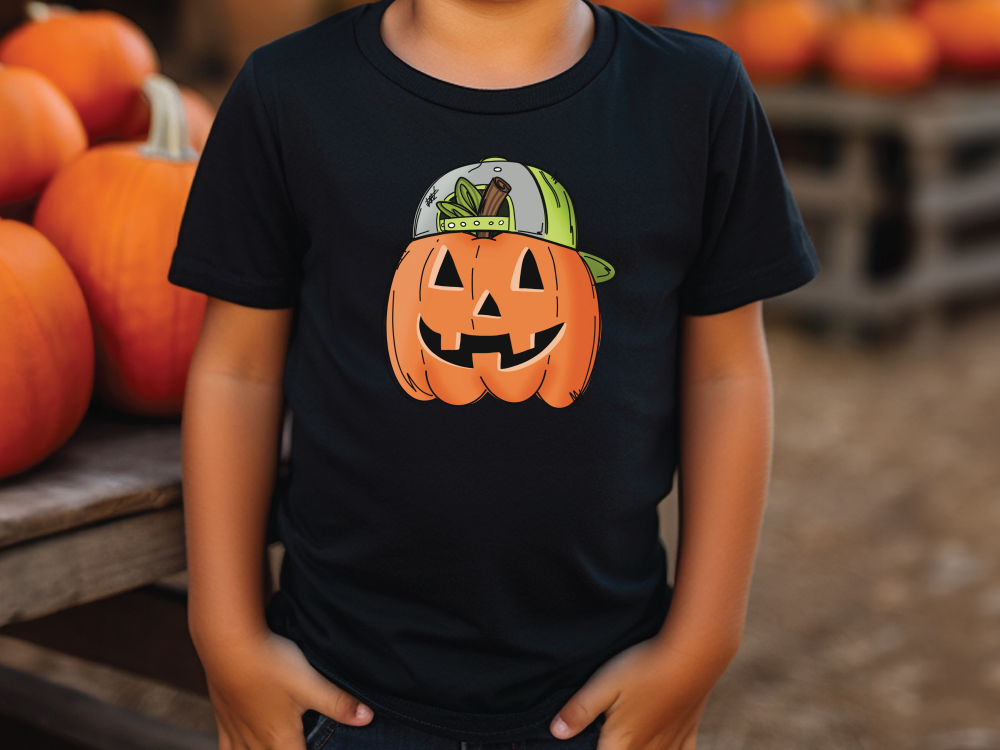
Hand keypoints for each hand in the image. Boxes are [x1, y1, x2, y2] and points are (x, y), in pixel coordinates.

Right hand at [195, 627, 373, 749]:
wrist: (227, 646)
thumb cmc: (270, 665)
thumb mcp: (310, 683)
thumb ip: (338, 703)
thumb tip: (368, 717)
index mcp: (281, 740)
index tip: (319, 749)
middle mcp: (256, 744)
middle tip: (300, 744)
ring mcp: (237, 732)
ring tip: (274, 745)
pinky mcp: (224, 718)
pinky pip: (226, 748)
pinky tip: (241, 747)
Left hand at [549, 636, 728, 749]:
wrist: (692, 657)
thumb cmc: (643, 669)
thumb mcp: (603, 685)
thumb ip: (579, 711)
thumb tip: (556, 732)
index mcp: (623, 743)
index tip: (585, 744)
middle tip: (607, 739)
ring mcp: (671, 742)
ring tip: (628, 742)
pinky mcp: (688, 730)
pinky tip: (666, 748)